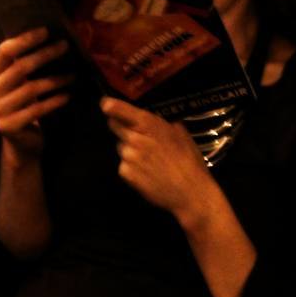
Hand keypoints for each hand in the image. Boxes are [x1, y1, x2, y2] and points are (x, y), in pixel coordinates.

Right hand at [0, 27, 72, 160]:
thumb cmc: (26, 105)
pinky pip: (36, 109)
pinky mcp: (8, 126)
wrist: (22, 142)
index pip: (5, 51)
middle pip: (20, 67)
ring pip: (30, 88)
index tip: (47, 31)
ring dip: (55, 80)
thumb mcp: (23, 83)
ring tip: (73, 75)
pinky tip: (67, 95)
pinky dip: (54, 101)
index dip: (25, 40)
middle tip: (65, 46)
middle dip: (45, 54)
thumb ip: (26, 64)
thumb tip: (52, 38)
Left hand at [101, 97, 213, 222]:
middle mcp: (135, 138)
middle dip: (122, 128)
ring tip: (148, 160)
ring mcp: (129, 157)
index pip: (120, 110)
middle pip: (115, 127)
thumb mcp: (182, 135)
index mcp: (149, 124)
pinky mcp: (126, 174)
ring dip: (129, 150)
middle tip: (137, 136)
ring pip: (121, 147)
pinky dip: (131, 168)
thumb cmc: (189, 161)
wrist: (189, 191)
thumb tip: (159, 120)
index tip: (106, 104)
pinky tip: (146, 172)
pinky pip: (123, 166)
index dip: (110, 106)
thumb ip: (166, 124)